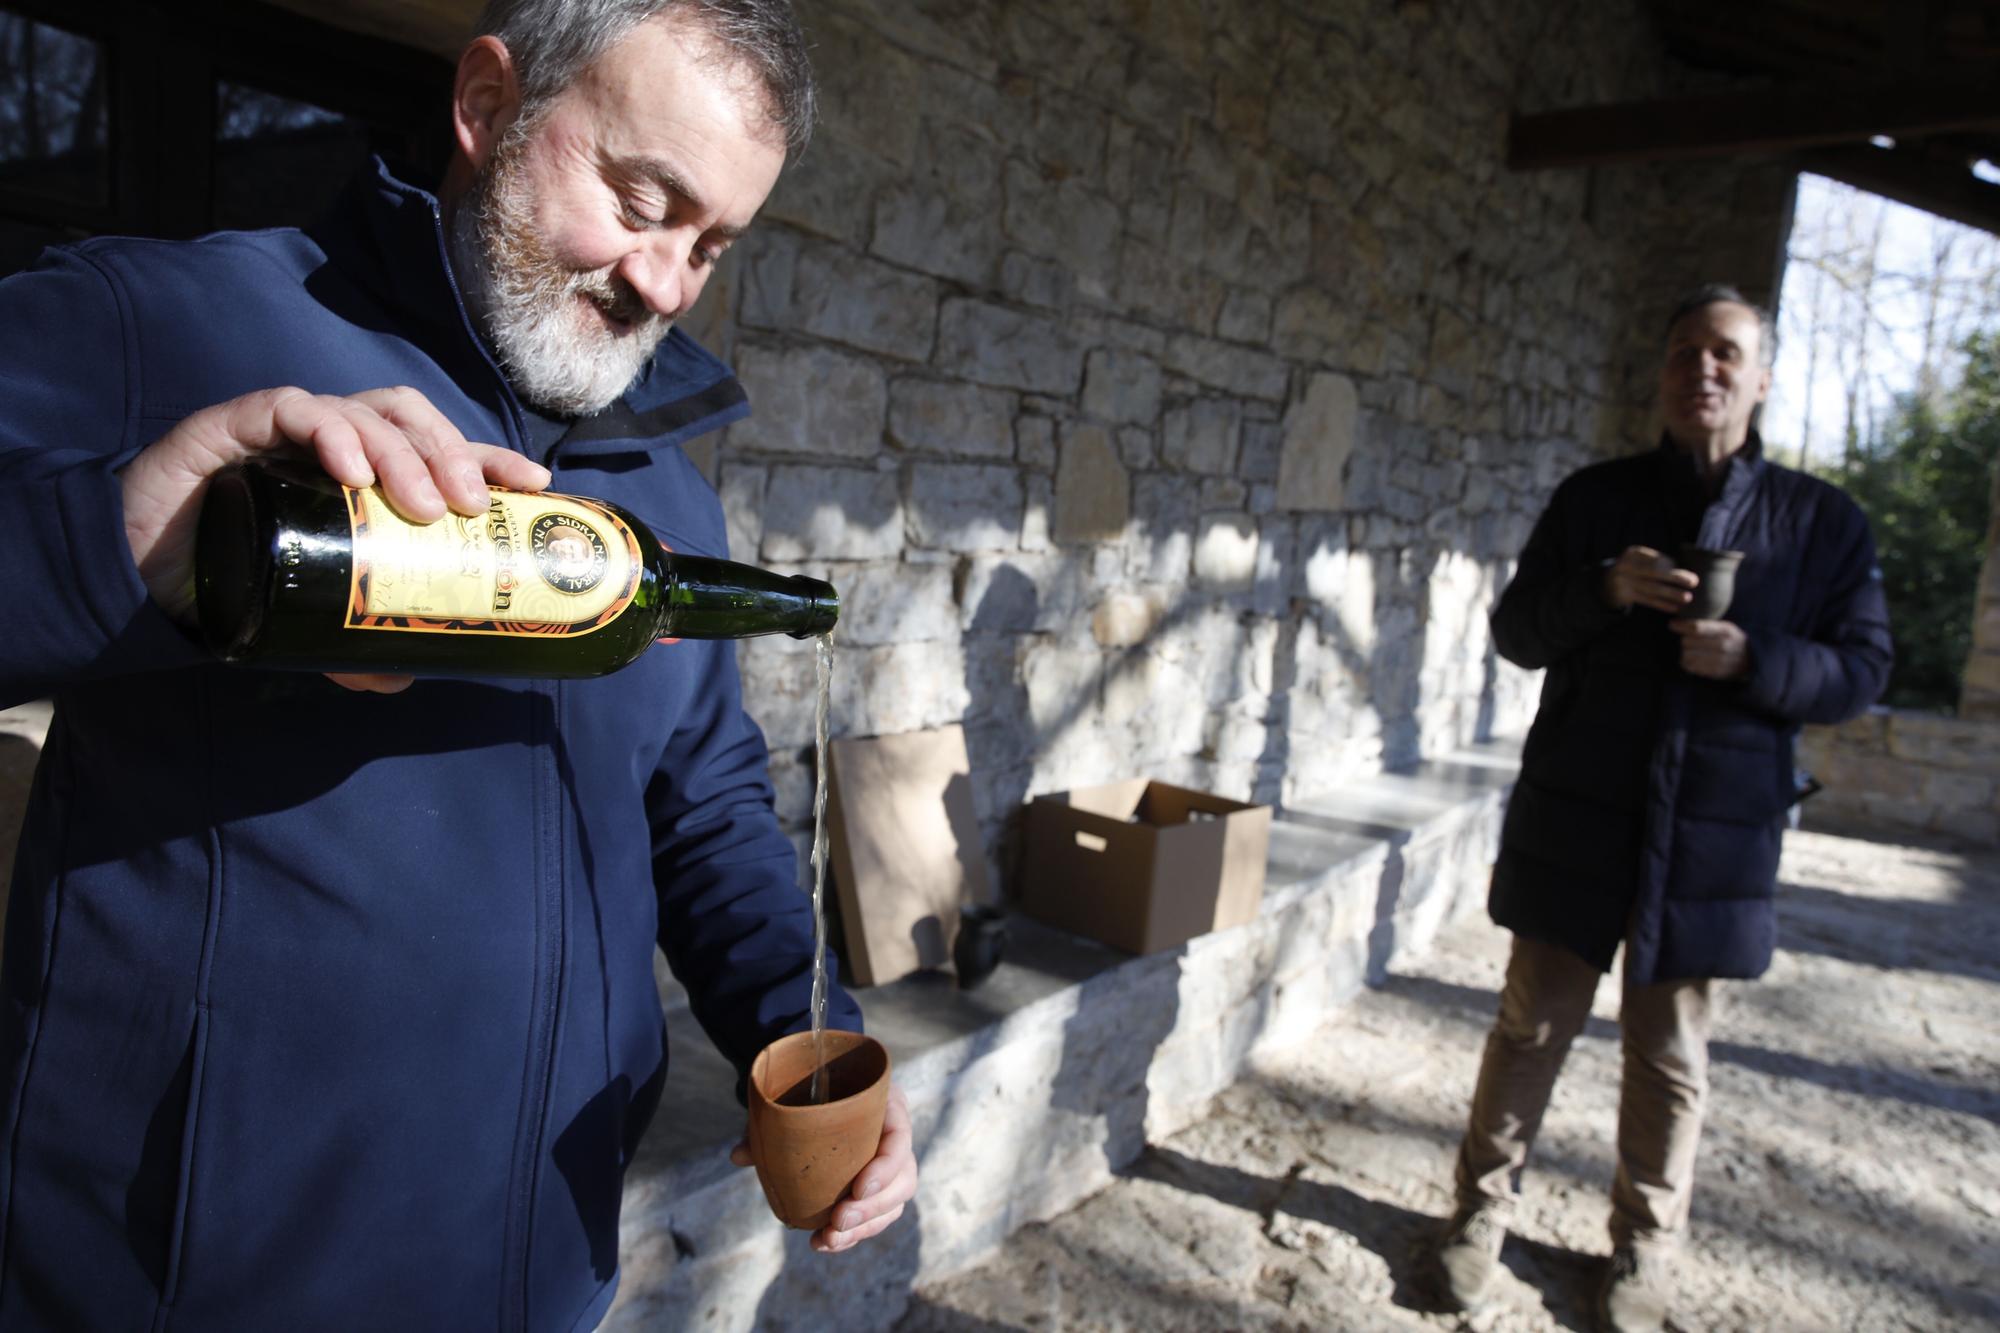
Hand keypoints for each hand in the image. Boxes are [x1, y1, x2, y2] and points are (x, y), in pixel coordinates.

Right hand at [119, 386, 550, 689]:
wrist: (133, 576)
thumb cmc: (230, 579)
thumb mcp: (308, 616)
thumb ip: (353, 642)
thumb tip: (405, 677)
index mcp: (359, 473)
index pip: (435, 449)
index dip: (488, 456)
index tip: (534, 483)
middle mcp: (329, 442)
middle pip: (409, 419)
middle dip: (452, 453)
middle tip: (472, 506)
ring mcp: (282, 429)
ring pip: (362, 411)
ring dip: (402, 452)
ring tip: (423, 504)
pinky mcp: (230, 427)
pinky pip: (288, 409)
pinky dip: (330, 431)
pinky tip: (351, 470)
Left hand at [730, 1080, 917, 1253]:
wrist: (816, 1095)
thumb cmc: (810, 1092)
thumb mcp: (793, 1099)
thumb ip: (771, 1125)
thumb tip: (738, 1156)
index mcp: (885, 1105)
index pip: (900, 1137)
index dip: (885, 1167)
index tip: (858, 1188)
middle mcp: (894, 1137)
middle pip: (902, 1180)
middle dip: (872, 1208)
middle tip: (838, 1221)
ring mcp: (890, 1167)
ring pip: (893, 1204)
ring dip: (863, 1228)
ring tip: (829, 1238)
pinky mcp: (878, 1190)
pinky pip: (877, 1218)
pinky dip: (853, 1235)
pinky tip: (826, 1243)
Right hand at [1601, 545, 1697, 613]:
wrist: (1607, 583)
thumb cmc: (1634, 569)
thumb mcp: (1640, 560)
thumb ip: (1657, 561)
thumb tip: (1685, 568)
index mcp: (1633, 553)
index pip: (1656, 559)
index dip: (1672, 565)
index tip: (1686, 570)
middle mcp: (1626, 566)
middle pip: (1654, 572)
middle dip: (1675, 577)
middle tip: (1694, 582)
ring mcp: (1623, 582)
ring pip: (1652, 588)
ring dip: (1671, 594)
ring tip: (1687, 598)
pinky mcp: (1624, 596)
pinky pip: (1646, 600)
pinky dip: (1661, 604)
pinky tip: (1674, 607)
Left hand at [1670, 617, 1749, 678]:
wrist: (1751, 660)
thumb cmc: (1733, 640)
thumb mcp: (1726, 627)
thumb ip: (1707, 624)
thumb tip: (1680, 621)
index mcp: (1725, 630)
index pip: (1697, 628)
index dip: (1681, 626)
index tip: (1672, 624)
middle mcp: (1722, 645)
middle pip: (1688, 641)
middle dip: (1683, 639)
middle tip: (1686, 640)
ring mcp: (1719, 660)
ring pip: (1687, 655)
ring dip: (1685, 652)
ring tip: (1690, 650)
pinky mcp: (1714, 672)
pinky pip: (1691, 667)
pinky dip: (1687, 663)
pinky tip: (1692, 660)